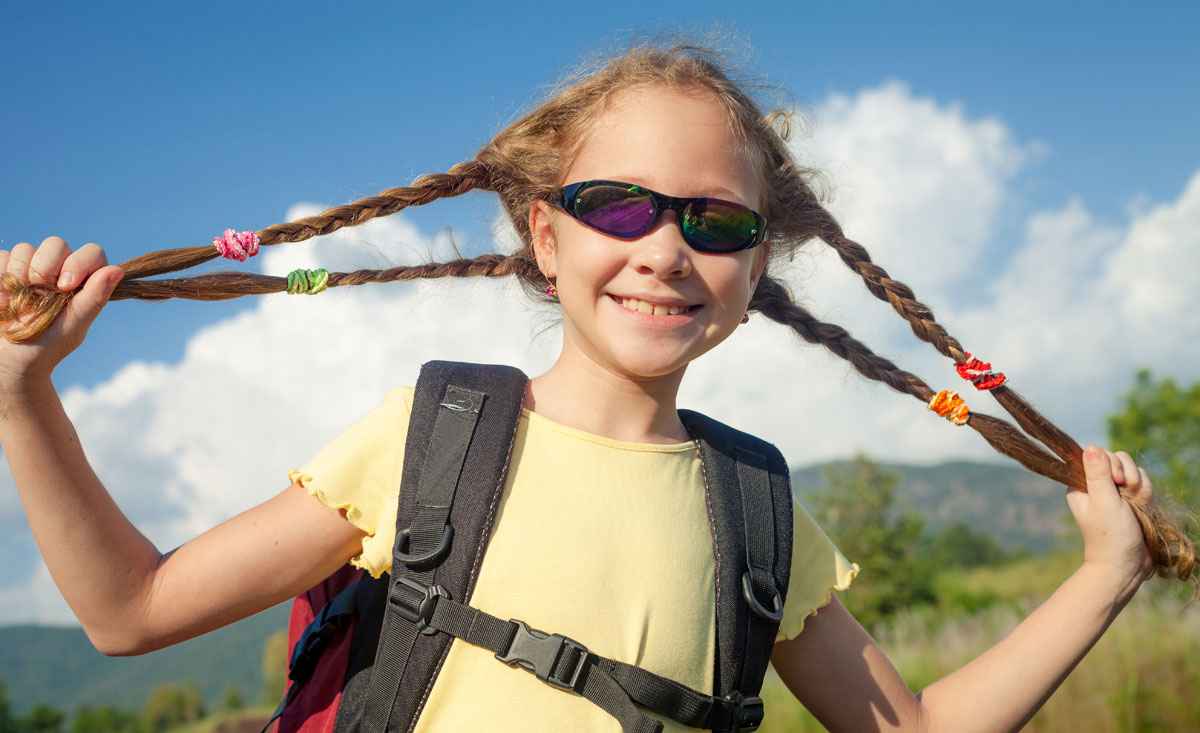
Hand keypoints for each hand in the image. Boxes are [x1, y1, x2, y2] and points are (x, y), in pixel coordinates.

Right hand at [0, 236, 122, 385]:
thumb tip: (116, 270)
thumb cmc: (45, 348)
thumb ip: (94, 298)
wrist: (8, 361)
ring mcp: (29, 268)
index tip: (65, 287)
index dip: (79, 263)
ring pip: (25, 249)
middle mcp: (58, 271)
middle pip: (56, 244)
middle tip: (38, 297)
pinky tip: (4, 300)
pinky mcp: (3, 270)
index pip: (91, 253)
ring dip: (20, 277)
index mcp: (82, 283)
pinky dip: (2, 279)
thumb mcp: (73, 326)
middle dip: (45, 269)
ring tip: (20, 304)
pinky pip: (2, 257)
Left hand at [1067, 445, 1155, 587]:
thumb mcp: (1103, 502)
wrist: (1126, 564)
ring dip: (1140, 489)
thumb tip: (1091, 447)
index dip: (1113, 465)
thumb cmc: (1111, 535)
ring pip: (1134, 471)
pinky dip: (1147, 496)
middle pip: (1119, 459)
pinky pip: (1144, 483)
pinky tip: (1142, 510)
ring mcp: (1115, 491)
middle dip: (1129, 478)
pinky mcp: (1131, 498)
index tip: (1117, 483)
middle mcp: (1096, 484)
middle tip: (1126, 499)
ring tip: (1134, 508)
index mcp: (1081, 484)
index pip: (1099, 454)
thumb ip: (1098, 474)